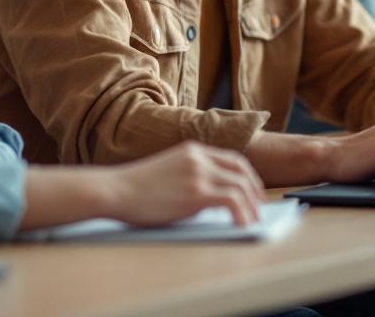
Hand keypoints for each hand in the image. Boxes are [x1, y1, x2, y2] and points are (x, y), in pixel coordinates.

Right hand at [103, 141, 263, 226]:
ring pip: (240, 185)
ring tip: (253, 221)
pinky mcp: (195, 192)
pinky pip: (231, 200)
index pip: (232, 159)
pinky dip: (242, 212)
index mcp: (192, 150)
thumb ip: (189, 176)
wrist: (115, 190)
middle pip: (241, 170)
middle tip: (259, 208)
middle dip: (255, 190)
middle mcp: (199, 158)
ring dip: (251, 205)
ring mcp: (198, 173)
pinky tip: (242, 224)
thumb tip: (210, 197)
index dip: (247, 176)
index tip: (253, 192)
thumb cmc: (135, 188)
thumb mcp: (167, 171)